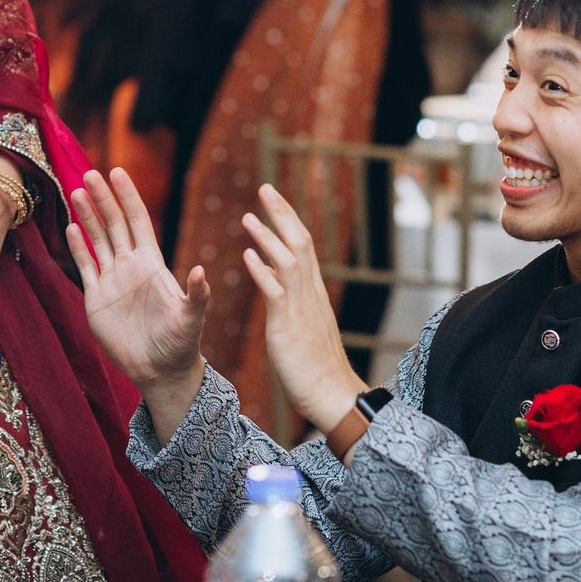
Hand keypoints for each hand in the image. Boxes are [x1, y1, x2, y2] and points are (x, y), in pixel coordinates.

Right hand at [66, 168, 210, 437]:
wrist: (160, 372)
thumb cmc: (181, 344)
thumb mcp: (191, 319)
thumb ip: (196, 295)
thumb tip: (201, 271)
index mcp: (153, 264)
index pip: (138, 221)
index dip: (128, 197)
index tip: (117, 172)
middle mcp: (131, 266)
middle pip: (114, 224)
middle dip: (103, 199)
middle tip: (89, 173)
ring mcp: (112, 281)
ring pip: (97, 240)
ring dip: (87, 217)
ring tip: (76, 192)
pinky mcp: (96, 299)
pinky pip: (85, 267)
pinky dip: (77, 248)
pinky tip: (70, 228)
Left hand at [240, 185, 363, 435]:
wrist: (332, 394)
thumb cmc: (317, 365)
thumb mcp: (304, 324)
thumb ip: (291, 298)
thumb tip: (274, 276)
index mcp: (313, 292)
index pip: (303, 245)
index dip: (289, 220)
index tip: (274, 199)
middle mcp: (310, 293)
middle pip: (300, 243)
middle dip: (282, 214)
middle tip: (265, 188)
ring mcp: (301, 308)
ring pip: (289, 262)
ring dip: (268, 237)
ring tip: (249, 216)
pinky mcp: (289, 326)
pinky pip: (276, 294)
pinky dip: (262, 272)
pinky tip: (248, 257)